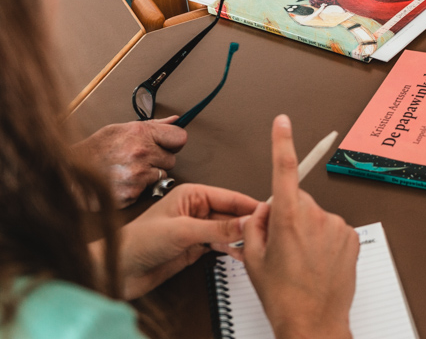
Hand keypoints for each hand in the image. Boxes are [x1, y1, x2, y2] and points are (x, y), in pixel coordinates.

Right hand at [72, 117, 187, 207]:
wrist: (68, 173)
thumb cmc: (93, 150)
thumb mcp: (119, 129)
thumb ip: (152, 125)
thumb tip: (175, 120)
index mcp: (140, 133)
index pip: (180, 137)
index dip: (173, 141)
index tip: (167, 144)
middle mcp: (141, 153)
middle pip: (172, 159)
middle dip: (159, 160)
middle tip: (139, 159)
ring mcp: (138, 174)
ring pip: (162, 175)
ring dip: (150, 175)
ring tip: (129, 170)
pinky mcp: (132, 193)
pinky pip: (148, 190)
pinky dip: (139, 188)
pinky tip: (124, 182)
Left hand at [101, 183, 258, 299]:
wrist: (117, 271)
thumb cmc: (136, 242)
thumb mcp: (182, 232)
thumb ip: (217, 229)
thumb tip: (245, 223)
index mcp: (192, 194)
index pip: (230, 197)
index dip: (250, 205)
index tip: (269, 212)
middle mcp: (196, 209)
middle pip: (232, 215)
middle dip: (248, 224)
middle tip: (267, 232)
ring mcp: (196, 229)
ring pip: (229, 231)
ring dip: (241, 238)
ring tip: (257, 244)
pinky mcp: (195, 247)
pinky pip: (221, 245)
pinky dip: (232, 249)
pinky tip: (242, 253)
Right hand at [244, 115, 357, 338]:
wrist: (314, 323)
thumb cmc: (283, 296)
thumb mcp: (251, 259)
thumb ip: (253, 225)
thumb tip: (262, 210)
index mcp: (287, 218)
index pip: (284, 169)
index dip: (282, 141)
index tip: (283, 122)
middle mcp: (315, 217)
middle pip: (298, 200)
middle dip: (288, 214)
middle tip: (281, 246)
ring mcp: (336, 226)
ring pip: (315, 216)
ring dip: (307, 230)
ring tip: (300, 261)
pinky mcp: (351, 236)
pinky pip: (331, 228)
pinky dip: (323, 240)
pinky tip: (317, 262)